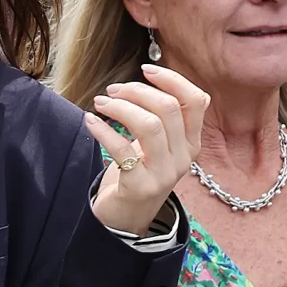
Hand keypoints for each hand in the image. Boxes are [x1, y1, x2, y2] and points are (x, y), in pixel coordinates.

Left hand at [86, 64, 208, 237]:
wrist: (127, 217)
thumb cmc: (140, 171)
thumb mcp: (160, 144)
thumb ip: (163, 116)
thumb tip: (149, 77)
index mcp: (192, 142)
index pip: (196, 100)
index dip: (172, 79)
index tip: (146, 69)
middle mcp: (184, 157)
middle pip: (169, 108)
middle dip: (137, 91)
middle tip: (112, 90)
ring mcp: (165, 174)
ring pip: (150, 125)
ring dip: (120, 107)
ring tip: (100, 103)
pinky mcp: (141, 187)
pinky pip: (123, 150)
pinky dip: (104, 131)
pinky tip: (90, 122)